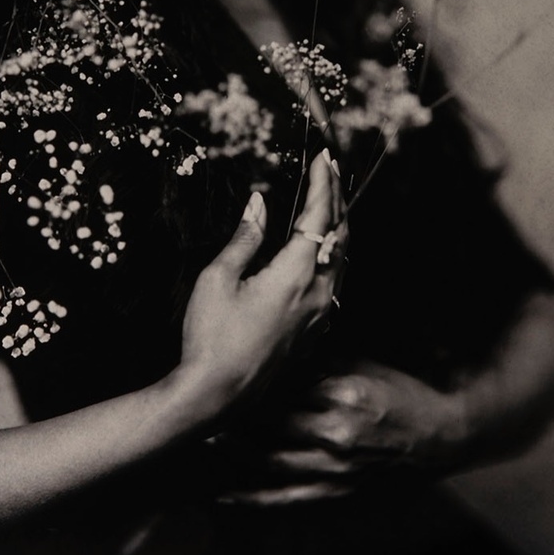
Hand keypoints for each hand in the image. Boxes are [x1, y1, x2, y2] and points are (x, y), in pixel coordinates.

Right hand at [176, 149, 343, 419]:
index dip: (323, 183)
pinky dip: (333, 257)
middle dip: (337, 198)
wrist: (216, 396)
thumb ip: (245, 237)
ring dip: (338, 228)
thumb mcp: (218, 278)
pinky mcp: (314, 334)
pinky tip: (323, 253)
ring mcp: (320, 316)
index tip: (323, 158)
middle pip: (341, 236)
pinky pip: (335, 285)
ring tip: (330, 204)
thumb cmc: (211, 336)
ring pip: (342, 261)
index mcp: (297, 274)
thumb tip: (259, 203)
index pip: (320, 216)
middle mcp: (319, 294)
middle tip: (331, 171)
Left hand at [220, 359, 465, 504]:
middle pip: (268, 425)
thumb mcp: (364, 367)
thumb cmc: (402, 395)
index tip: (221, 377)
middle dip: (231, 418)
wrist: (439, 439)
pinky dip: (252, 498)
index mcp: (342, 395)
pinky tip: (223, 495)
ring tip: (199, 442)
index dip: (248, 385)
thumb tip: (276, 356)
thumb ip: (320, 363)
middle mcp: (334, 435)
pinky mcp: (335, 493)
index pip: (282, 388)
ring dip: (232, 453)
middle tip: (198, 408)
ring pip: (268, 462)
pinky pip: (285, 499)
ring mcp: (333, 469)